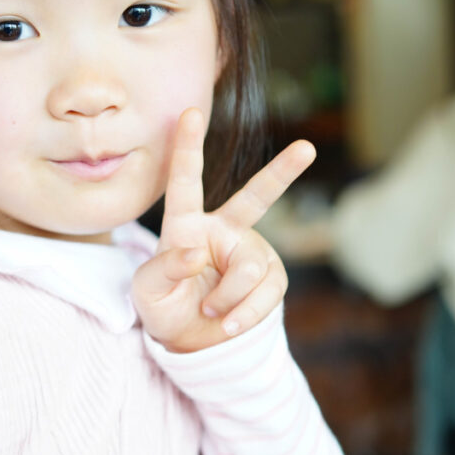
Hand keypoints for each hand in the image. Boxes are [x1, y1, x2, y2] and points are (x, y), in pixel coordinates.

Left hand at [132, 108, 314, 351]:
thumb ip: (163, 269)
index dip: (186, 147)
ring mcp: (250, 253)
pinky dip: (247, 313)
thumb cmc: (164, 308)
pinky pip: (266, 293)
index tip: (189, 112)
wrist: (193, 343)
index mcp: (185, 225)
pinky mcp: (270, 277)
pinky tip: (230, 324)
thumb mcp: (147, 292)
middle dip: (283, 172)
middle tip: (307, 148)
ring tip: (213, 313)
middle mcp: (222, 231)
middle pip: (256, 198)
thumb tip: (195, 253)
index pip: (184, 183)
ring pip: (251, 269)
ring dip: (230, 298)